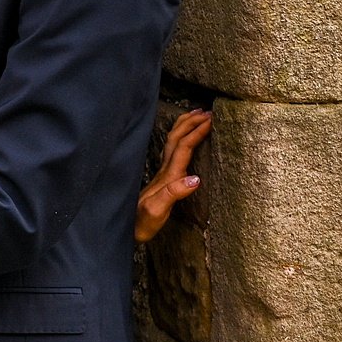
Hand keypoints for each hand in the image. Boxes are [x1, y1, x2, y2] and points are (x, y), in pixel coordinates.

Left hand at [135, 109, 211, 241]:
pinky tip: (186, 140)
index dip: (197, 132)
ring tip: (197, 116)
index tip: (212, 119)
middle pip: (177, 138)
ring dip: (185, 127)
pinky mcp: (164, 179)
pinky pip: (174, 152)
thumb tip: (196, 178)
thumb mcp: (158, 210)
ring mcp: (163, 173)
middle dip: (191, 122)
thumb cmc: (143, 222)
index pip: (184, 147)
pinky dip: (182, 139)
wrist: (129, 230)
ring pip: (173, 142)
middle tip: (208, 111)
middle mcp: (164, 170)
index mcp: (167, 175)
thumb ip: (174, 193)